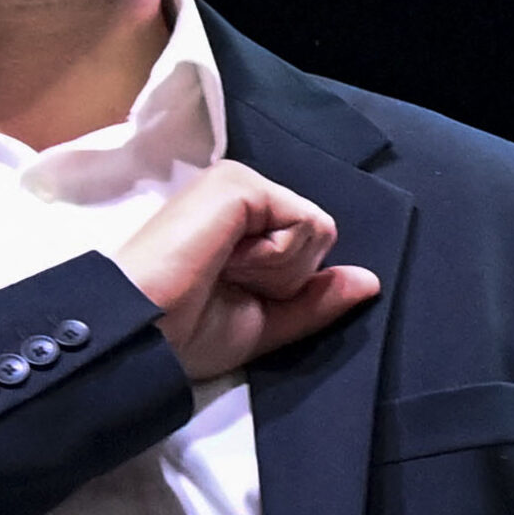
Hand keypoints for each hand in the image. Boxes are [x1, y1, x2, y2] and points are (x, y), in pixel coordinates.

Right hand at [114, 160, 379, 380]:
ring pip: (315, 231)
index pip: (308, 246)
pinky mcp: (239, 182)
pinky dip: (275, 258)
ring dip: (278, 271)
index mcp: (243, 222)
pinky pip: (303, 224)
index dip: (287, 285)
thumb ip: (314, 300)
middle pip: (318, 237)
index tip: (233, 293)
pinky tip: (228, 260)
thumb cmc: (185, 330)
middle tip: (227, 283)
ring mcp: (239, 182)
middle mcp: (242, 193)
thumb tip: (369, 280)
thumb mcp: (265, 322)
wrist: (144, 332)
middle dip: (286, 277)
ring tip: (222, 271)